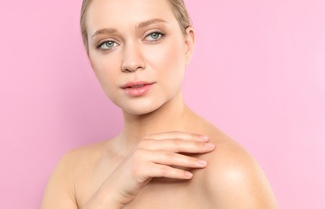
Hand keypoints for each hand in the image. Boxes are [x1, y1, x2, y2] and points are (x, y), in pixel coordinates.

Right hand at [84, 131, 215, 207]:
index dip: (190, 136)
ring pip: (171, 156)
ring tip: (204, 163)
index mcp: (148, 140)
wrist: (114, 189)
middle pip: (174, 143)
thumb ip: (162, 153)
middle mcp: (144, 144)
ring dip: (189, 160)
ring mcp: (141, 155)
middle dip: (194, 145)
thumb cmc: (134, 176)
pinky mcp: (140, 168)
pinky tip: (189, 176)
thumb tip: (186, 152)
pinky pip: (163, 170)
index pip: (173, 136)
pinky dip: (177, 173)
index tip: (206, 139)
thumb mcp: (149, 160)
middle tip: (211, 147)